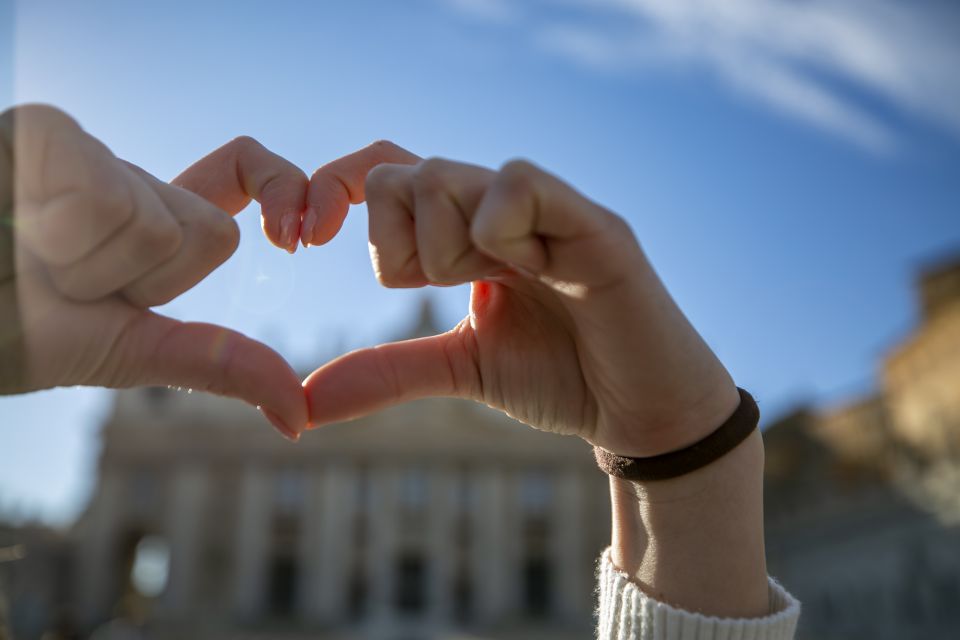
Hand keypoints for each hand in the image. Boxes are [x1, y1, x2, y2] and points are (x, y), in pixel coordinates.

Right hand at [1, 104, 308, 438]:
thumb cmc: (9, 333)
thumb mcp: (123, 352)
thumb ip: (213, 365)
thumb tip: (296, 420)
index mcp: (151, 225)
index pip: (240, 175)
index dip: (281, 187)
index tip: (296, 237)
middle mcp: (127, 182)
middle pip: (211, 234)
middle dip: (143, 283)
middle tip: (67, 282)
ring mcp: (86, 152)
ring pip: (156, 226)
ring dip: (88, 271)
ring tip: (28, 260)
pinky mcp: (44, 131)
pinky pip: (104, 202)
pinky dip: (58, 240)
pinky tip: (13, 228)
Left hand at [301, 146, 739, 456]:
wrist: (639, 411)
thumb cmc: (559, 378)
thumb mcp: (458, 369)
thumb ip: (387, 371)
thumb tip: (303, 402)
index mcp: (466, 232)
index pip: (386, 174)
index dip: (333, 190)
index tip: (302, 238)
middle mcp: (501, 209)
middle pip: (403, 175)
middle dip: (399, 244)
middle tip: (446, 287)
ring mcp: (546, 209)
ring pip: (446, 177)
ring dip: (443, 246)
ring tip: (495, 283)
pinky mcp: (590, 223)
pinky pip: (518, 183)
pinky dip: (496, 225)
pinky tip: (523, 267)